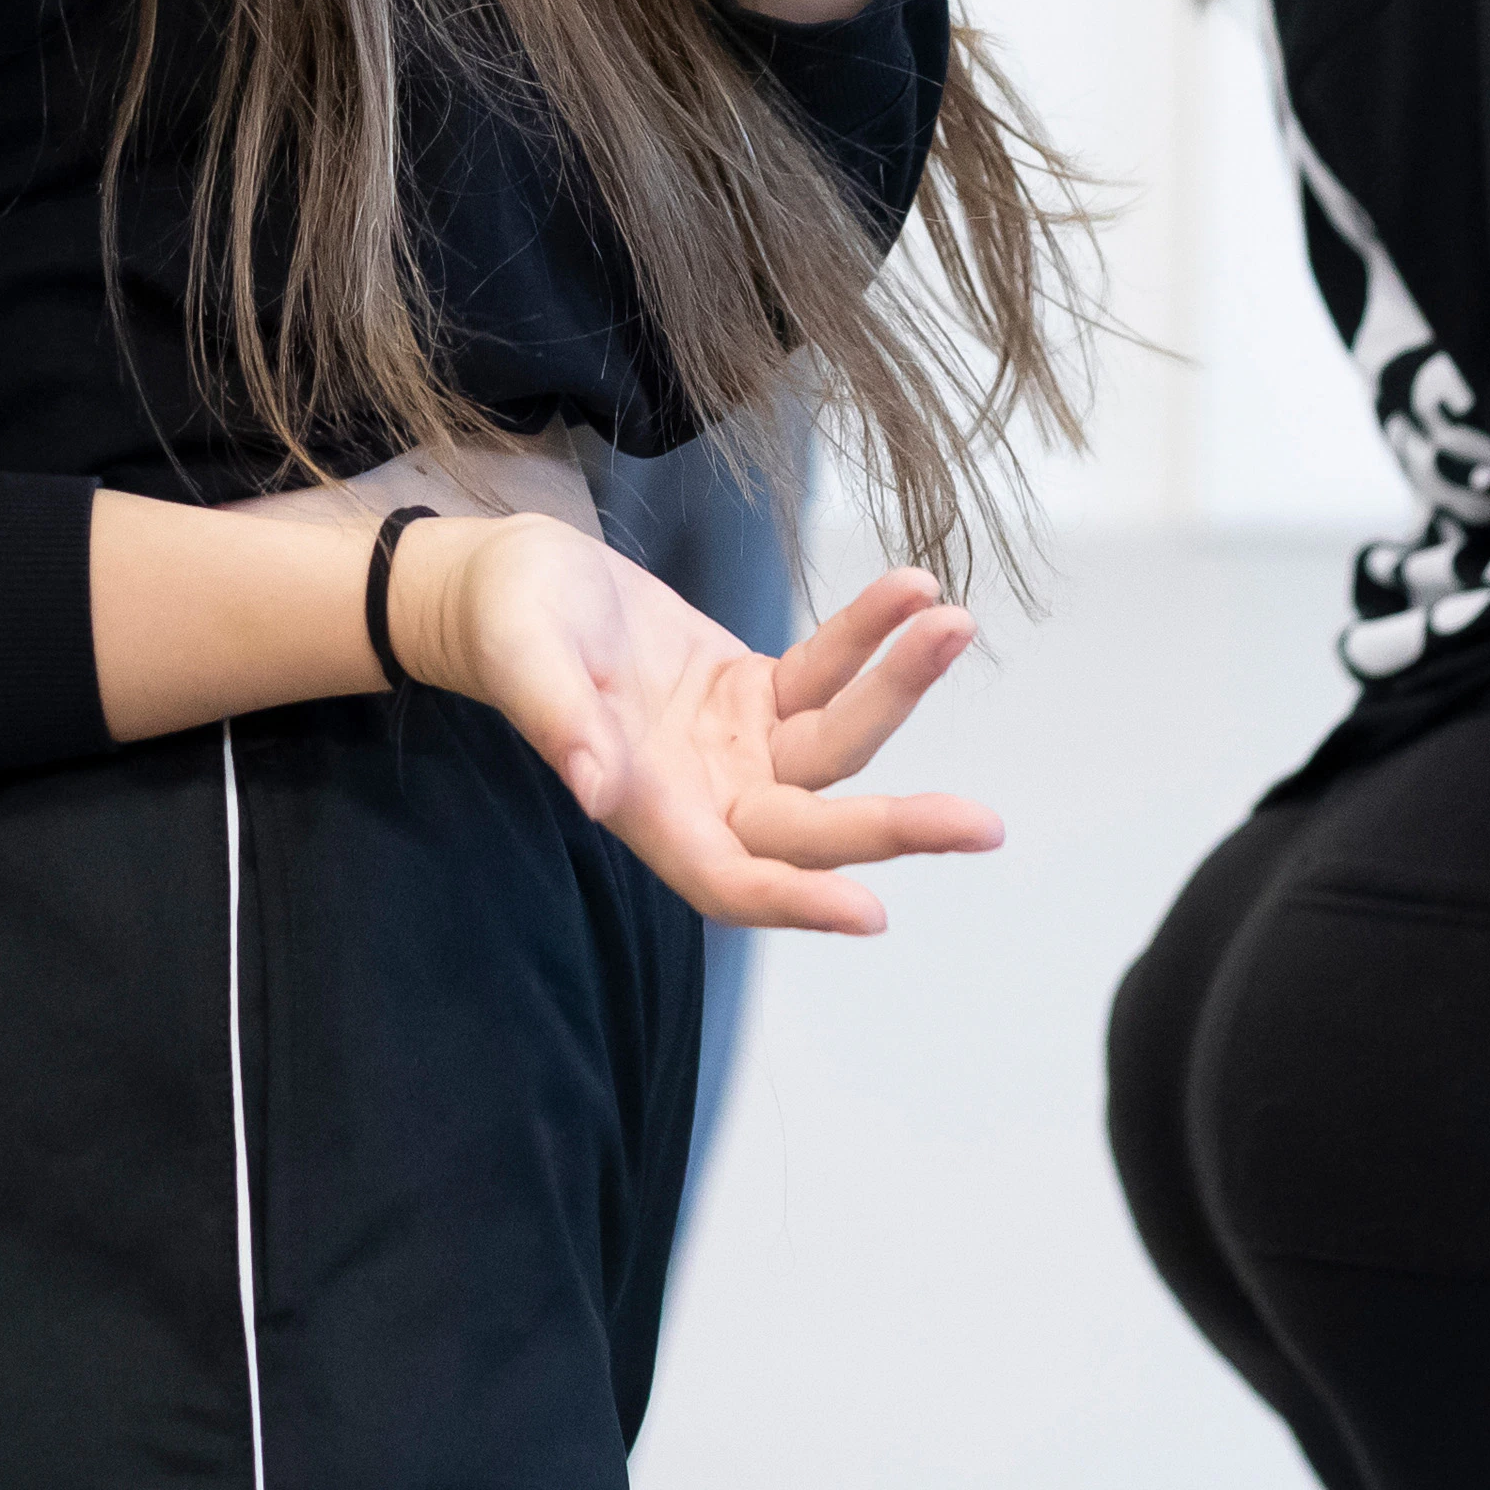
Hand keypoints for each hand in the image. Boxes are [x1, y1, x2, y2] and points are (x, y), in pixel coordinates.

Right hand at [406, 512, 999, 929]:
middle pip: (810, 829)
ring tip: (951, 623)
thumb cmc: (505, 622)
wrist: (509, 579)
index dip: (796, 900)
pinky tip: (911, 590)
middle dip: (895, 828)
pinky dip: (867, 637)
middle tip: (983, 824)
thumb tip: (593, 789)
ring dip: (897, 690)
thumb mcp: (525, 655)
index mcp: (646, 808)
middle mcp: (704, 795)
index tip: (872, 910)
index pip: (730, 878)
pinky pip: (824, 673)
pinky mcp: (754, 696)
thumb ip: (560, 720)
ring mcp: (736, 749)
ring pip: (836, 744)